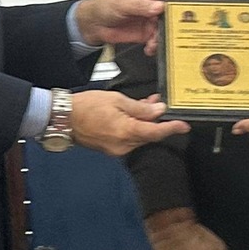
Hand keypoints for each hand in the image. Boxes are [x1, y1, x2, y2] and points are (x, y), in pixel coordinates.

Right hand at [69, 91, 189, 156]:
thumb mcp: (116, 100)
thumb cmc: (86, 106)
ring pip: (139, 136)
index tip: (184, 125)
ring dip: (145, 123)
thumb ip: (140, 107)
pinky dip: (134, 128)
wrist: (64, 119)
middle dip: (156, 120)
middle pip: (149, 135)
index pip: (156, 132)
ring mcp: (117, 150)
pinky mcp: (111, 149)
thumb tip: (158, 111)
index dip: (172, 129)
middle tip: (158, 103)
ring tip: (144, 104)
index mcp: (125, 132)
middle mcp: (123, 145)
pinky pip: (129, 139)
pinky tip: (132, 115)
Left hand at [75, 0, 214, 53]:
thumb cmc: (106, 5)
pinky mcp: (148, 34)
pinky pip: (159, 40)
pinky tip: (149, 48)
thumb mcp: (122, 3)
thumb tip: (159, 7)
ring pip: (169, 28)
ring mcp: (153, 20)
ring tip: (157, 41)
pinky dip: (156, 46)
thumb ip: (141, 6)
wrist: (93, 25)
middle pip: (178, 10)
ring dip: (166, 36)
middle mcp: (156, 4)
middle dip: (185, 19)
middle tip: (191, 27)